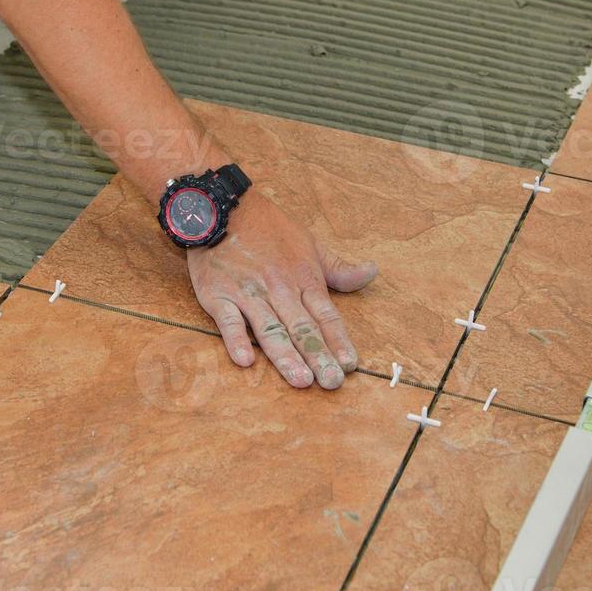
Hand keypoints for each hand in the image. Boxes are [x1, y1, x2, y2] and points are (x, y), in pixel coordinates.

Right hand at [188, 193, 377, 389]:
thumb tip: (372, 272)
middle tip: (331, 382)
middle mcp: (279, 289)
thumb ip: (339, 268)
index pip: (326, 316)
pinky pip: (228, 321)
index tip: (350, 365)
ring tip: (300, 379)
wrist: (223, 208)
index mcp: (304, 279)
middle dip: (318, 356)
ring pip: (270, 329)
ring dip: (285, 355)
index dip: (338, 341)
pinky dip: (236, 340)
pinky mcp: (219, 296)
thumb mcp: (311, 244)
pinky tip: (245, 360)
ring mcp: (249, 294)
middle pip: (302, 328)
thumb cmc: (270, 229)